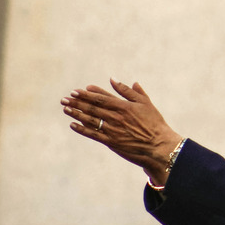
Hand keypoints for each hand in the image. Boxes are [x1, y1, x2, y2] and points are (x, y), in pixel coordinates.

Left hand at [61, 78, 182, 184]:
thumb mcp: (145, 103)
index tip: (76, 91)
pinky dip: (82, 129)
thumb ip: (129, 91)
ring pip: (90, 120)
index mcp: (124, 106)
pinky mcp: (112, 142)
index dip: (87, 94)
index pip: (101, 98)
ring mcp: (113, 130)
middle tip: (65, 98)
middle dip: (77, 102)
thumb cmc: (155, 124)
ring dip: (76, 114)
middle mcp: (116, 117)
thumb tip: (114, 79)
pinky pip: (93, 134)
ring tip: (66, 109)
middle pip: (92, 108)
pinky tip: (73, 125)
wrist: (159, 146)